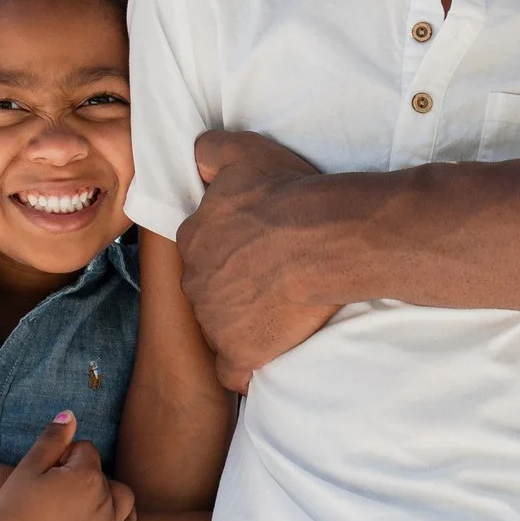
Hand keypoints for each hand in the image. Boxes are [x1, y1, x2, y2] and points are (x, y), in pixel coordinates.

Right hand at [0, 413, 137, 520]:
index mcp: (87, 476)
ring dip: (109, 494)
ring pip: (123, 500)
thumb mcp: (27, 467)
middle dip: (88, 475)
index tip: (47, 472)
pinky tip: (98, 519)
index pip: (87, 451)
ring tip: (81, 502)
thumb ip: (53, 439)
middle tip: (59, 488)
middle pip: (105, 475)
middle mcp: (105, 501)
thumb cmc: (11, 510)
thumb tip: (71, 415)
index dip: (65, 457)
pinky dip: (118, 519)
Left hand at [176, 131, 342, 389]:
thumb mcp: (242, 150)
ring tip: (279, 310)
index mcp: (193, 237)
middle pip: (207, 289)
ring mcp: (215, 320)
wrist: (326, 235)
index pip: (200, 250)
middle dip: (232, 287)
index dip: (228, 251)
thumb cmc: (287, 192)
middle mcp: (195, 280)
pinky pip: (232, 370)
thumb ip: (210, 151)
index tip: (257, 249)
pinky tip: (263, 357)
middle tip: (272, 278)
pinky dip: (244, 367)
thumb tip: (198, 164)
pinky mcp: (240, 351)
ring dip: (242, 322)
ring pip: (219, 326)